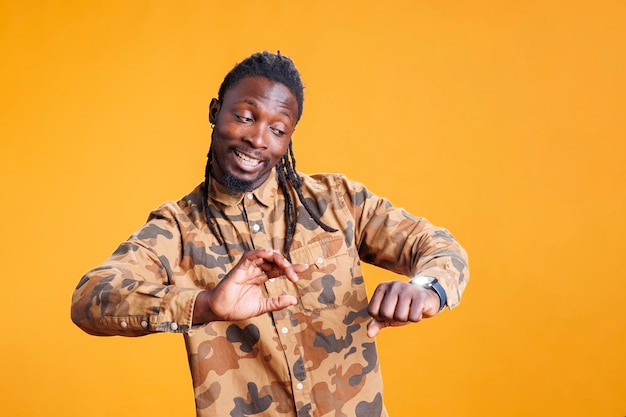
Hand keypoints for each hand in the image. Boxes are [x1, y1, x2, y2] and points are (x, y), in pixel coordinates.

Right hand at [192, 249, 307, 323]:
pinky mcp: (239, 268)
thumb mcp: (261, 307)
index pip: (278, 269)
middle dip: (287, 265)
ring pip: (265, 255)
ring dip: (277, 258)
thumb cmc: (236, 307)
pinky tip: (270, 255)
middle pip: (274, 261)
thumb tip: (293, 299)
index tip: (305, 267)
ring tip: (286, 267)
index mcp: (260, 278)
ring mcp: (248, 268)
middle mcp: (255, 270)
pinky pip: (250, 255)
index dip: (291, 268)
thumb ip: (276, 303)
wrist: (219, 311)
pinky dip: (261, 253)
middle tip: (295, 275)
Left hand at [367, 280, 439, 337]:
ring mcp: (407, 289)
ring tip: (410, 310)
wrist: (427, 298)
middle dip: (394, 318)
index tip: (390, 312)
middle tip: (401, 311)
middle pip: (386, 314)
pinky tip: (418, 310)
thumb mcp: (388, 313)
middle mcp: (393, 285)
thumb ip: (376, 322)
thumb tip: (369, 334)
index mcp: (382, 287)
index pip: (372, 311)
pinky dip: (416, 318)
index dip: (381, 317)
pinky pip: (414, 317)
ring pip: (400, 316)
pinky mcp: (421, 296)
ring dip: (406, 318)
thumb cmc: (404, 306)